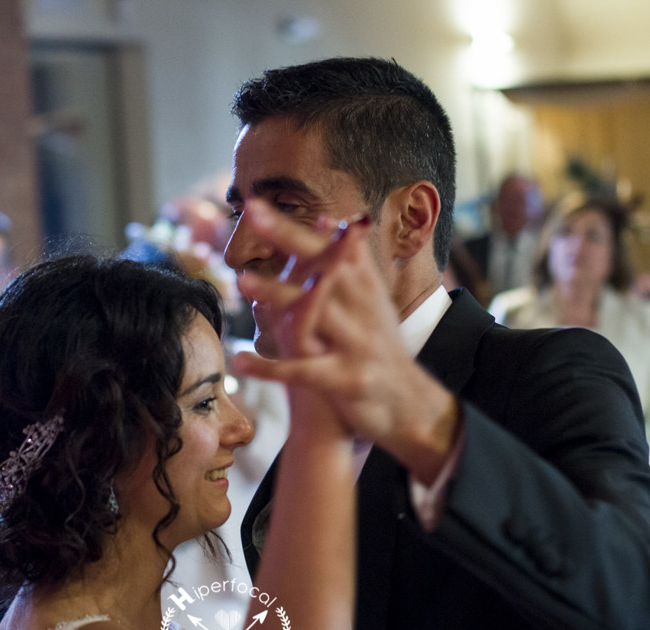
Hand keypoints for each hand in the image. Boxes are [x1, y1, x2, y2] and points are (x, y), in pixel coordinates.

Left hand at [232, 200, 458, 480]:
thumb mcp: (372, 301)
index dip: (294, 226)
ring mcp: (358, 344)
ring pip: (315, 314)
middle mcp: (364, 309)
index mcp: (365, 288)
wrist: (410, 406)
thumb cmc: (380, 349)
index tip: (256, 203)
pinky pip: (305, 372)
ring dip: (277, 295)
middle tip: (251, 214)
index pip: (328, 247)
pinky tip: (239, 361)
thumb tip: (329, 216)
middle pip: (325, 266)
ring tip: (241, 282)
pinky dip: (271, 367)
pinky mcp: (349, 380)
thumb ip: (351, 260)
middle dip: (288, 238)